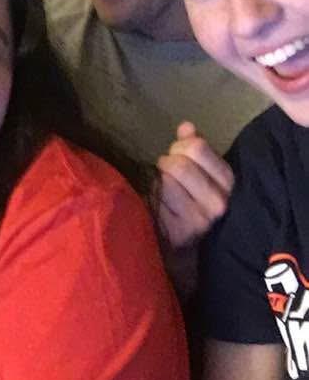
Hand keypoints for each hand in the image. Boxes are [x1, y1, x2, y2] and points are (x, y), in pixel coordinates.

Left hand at [155, 122, 233, 249]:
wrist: (185, 252)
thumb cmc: (192, 204)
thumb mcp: (202, 174)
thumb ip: (195, 149)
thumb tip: (186, 127)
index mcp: (229, 182)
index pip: (197, 147)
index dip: (179, 148)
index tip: (178, 158)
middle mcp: (219, 202)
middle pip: (178, 164)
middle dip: (165, 166)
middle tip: (164, 177)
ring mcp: (199, 220)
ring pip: (164, 182)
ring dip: (156, 184)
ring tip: (161, 194)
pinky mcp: (179, 234)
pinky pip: (154, 202)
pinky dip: (149, 201)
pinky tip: (156, 209)